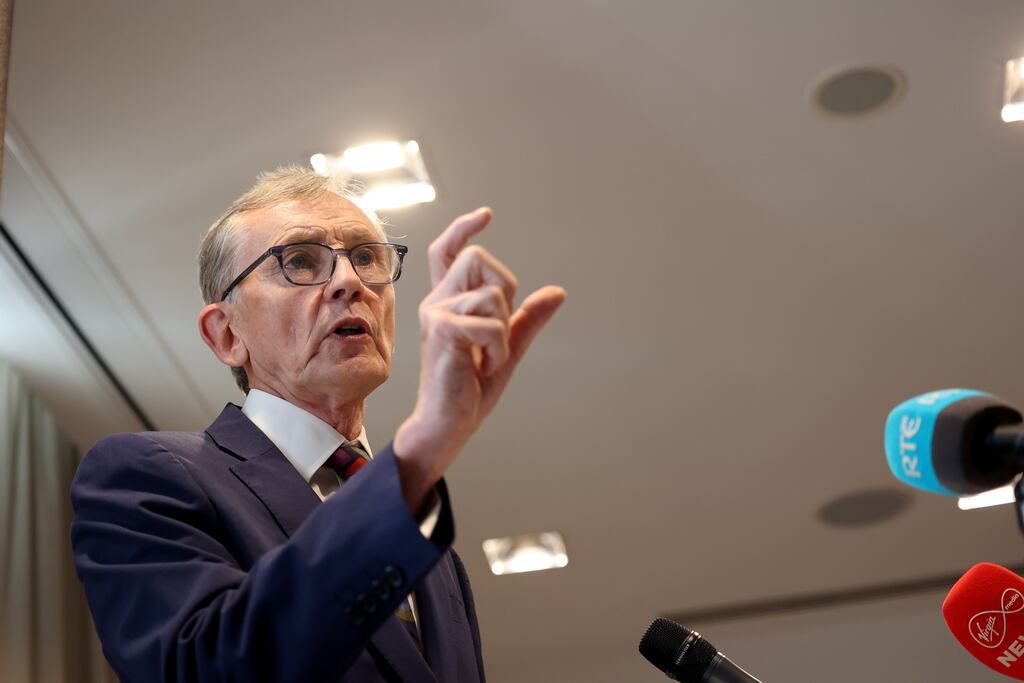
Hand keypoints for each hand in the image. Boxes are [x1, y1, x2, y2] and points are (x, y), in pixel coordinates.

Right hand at [393, 207, 565, 513]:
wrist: (449, 422)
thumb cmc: (470, 388)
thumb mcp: (508, 348)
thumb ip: (528, 319)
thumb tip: (557, 292)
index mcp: (450, 302)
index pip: (448, 252)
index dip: (464, 229)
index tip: (487, 213)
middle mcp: (438, 301)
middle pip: (479, 258)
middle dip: (504, 287)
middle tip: (498, 330)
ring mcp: (436, 313)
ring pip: (491, 292)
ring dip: (503, 329)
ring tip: (487, 357)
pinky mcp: (442, 329)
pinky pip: (491, 323)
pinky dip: (498, 348)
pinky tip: (483, 366)